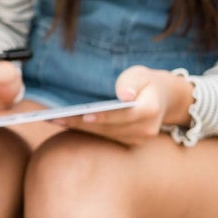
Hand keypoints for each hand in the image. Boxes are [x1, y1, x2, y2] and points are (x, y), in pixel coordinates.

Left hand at [55, 65, 191, 145]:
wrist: (164, 97)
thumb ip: (131, 82)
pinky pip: (105, 137)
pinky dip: (86, 130)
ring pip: (105, 135)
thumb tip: (125, 96)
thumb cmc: (146, 82)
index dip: (104, 116)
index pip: (124, 114)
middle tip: (55, 117)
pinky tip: (65, 123)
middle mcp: (146, 129)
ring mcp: (139, 139)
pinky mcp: (130, 142)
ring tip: (54, 119)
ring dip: (79, 128)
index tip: (83, 115)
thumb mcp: (141, 74)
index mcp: (151, 110)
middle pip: (109, 128)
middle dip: (81, 123)